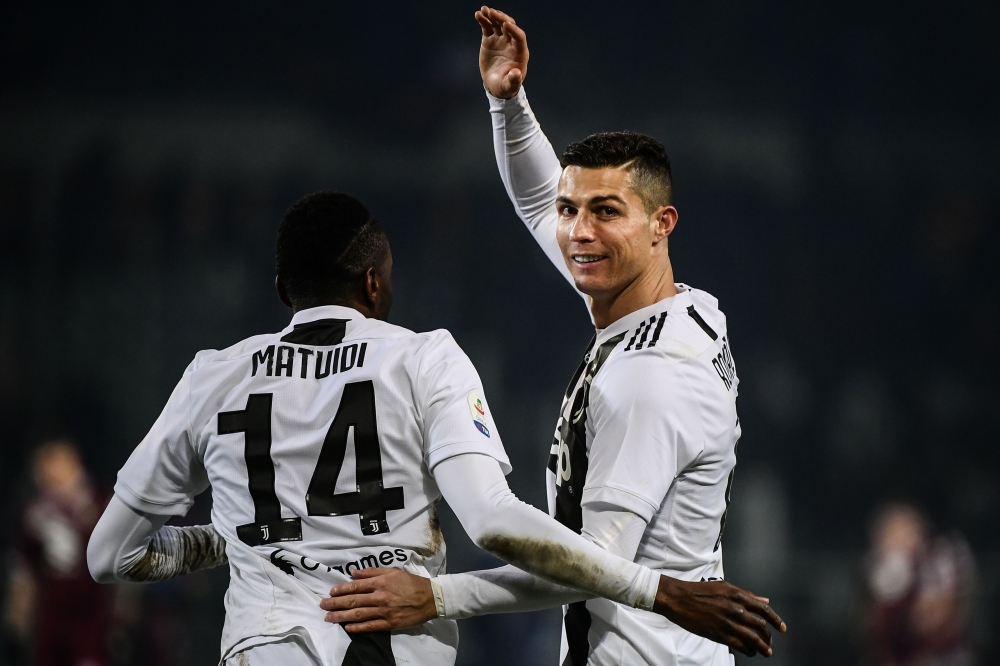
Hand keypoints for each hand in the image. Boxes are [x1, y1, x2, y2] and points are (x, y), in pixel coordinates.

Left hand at [320, 568, 436, 632]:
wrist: (429, 598)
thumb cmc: (411, 583)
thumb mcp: (392, 572)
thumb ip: (372, 572)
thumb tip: (353, 573)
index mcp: (380, 583)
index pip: (356, 586)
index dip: (341, 589)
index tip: (331, 592)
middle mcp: (380, 597)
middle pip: (353, 601)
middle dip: (336, 603)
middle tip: (323, 606)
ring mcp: (384, 611)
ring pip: (358, 614)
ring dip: (342, 616)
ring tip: (329, 617)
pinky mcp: (389, 623)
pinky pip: (370, 626)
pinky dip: (358, 627)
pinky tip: (347, 628)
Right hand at [475, 6, 527, 98]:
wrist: (496, 85)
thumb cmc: (505, 86)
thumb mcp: (509, 86)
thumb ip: (513, 80)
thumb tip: (516, 74)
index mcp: (520, 52)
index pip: (519, 37)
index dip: (513, 30)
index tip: (506, 24)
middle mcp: (511, 43)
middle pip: (509, 26)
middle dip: (502, 19)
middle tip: (492, 13)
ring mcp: (500, 40)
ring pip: (498, 24)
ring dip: (492, 16)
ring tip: (484, 10)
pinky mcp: (490, 40)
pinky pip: (488, 27)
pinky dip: (483, 20)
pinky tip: (478, 14)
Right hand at [654, 576, 786, 656]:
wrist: (679, 599)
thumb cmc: (700, 591)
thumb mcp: (725, 587)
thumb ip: (746, 595)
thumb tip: (765, 600)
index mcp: (738, 595)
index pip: (764, 609)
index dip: (776, 620)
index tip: (782, 628)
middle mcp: (736, 609)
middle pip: (761, 626)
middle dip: (768, 637)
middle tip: (770, 642)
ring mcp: (728, 623)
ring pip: (753, 639)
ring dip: (763, 647)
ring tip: (766, 652)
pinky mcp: (719, 634)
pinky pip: (740, 645)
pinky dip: (748, 650)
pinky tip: (750, 652)